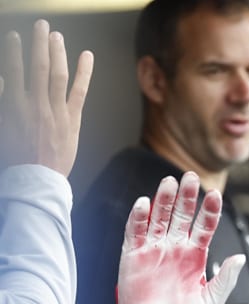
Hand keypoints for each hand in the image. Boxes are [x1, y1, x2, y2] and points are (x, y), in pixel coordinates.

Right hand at [0, 19, 93, 176]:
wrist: (36, 180)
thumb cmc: (14, 157)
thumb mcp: (3, 128)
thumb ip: (3, 101)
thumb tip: (3, 81)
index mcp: (14, 107)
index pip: (13, 71)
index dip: (15, 51)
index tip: (15, 36)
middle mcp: (35, 106)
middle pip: (37, 67)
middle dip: (39, 44)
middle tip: (42, 26)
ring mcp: (56, 112)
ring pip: (57, 75)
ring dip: (58, 53)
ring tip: (57, 36)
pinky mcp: (72, 120)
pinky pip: (79, 91)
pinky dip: (84, 73)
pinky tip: (87, 56)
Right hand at [117, 172, 244, 303]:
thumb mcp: (211, 301)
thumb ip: (225, 279)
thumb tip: (240, 257)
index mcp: (196, 253)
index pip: (204, 225)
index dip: (209, 210)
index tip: (215, 195)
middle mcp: (175, 246)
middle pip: (181, 214)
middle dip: (186, 196)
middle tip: (190, 176)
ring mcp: (153, 249)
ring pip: (159, 218)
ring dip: (163, 200)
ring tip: (169, 183)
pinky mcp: (132, 256)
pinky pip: (135, 233)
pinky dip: (138, 218)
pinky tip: (144, 204)